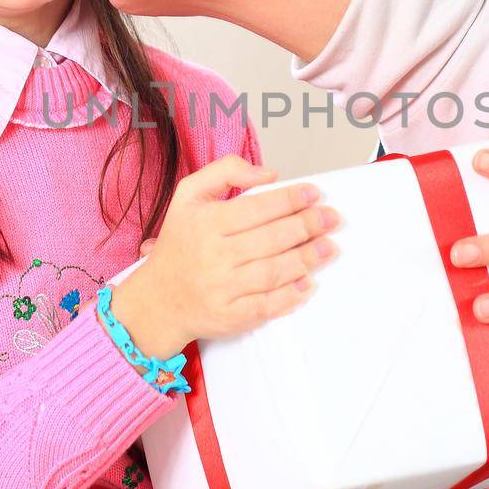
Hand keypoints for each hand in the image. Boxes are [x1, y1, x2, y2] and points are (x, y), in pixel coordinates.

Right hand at [111, 155, 340, 359]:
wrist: (157, 299)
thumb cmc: (180, 244)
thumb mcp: (189, 195)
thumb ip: (225, 172)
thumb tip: (268, 174)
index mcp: (205, 223)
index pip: (257, 208)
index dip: (290, 200)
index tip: (314, 194)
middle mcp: (213, 256)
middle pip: (271, 239)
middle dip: (307, 226)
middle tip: (331, 218)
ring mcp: (221, 289)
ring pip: (273, 272)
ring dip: (307, 259)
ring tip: (329, 247)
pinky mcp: (229, 316)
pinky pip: (266, 306)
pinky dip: (290, 296)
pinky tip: (308, 283)